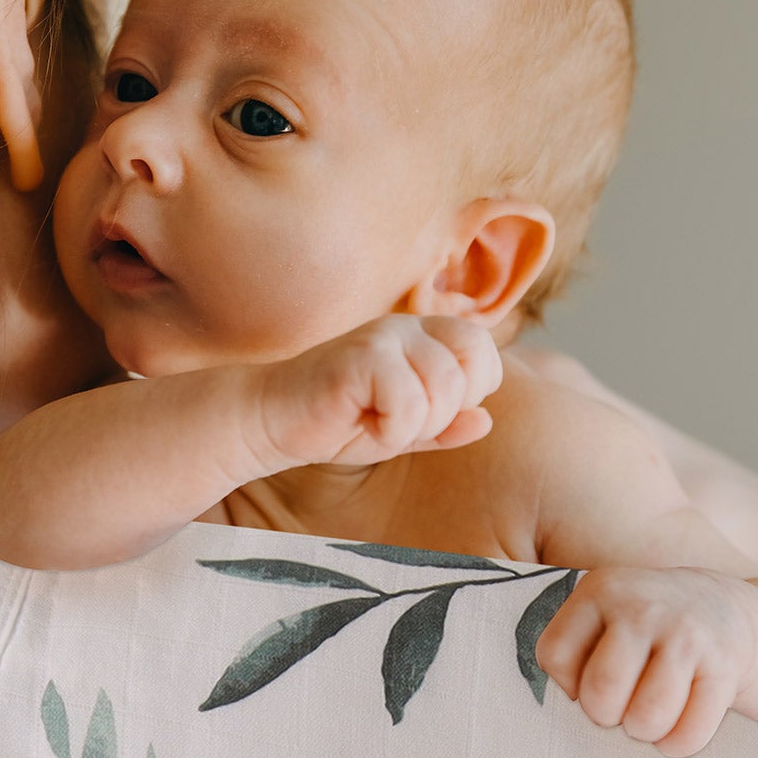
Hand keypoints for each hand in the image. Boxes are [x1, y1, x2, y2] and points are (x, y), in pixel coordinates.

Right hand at [255, 314, 503, 468]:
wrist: (271, 421)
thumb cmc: (337, 423)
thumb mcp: (403, 431)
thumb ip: (444, 427)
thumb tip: (486, 421)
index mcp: (424, 335)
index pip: (483, 350)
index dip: (470, 391)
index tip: (427, 412)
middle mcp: (408, 326)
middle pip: (471, 367)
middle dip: (446, 412)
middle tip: (403, 423)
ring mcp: (384, 337)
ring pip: (444, 387)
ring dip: (415, 425)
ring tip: (378, 424)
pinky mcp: (361, 356)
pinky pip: (408, 401)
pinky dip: (391, 431)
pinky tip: (361, 424)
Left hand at [534, 566, 756, 757]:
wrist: (725, 610)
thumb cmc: (645, 627)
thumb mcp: (604, 613)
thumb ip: (574, 648)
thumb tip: (560, 716)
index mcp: (600, 590)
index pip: (554, 654)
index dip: (565, 683)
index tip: (584, 683)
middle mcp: (642, 608)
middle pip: (601, 691)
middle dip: (604, 715)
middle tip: (618, 708)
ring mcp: (686, 635)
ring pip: (646, 717)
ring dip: (643, 731)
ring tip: (645, 717)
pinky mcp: (724, 667)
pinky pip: (688, 734)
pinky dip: (678, 744)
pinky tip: (677, 727)